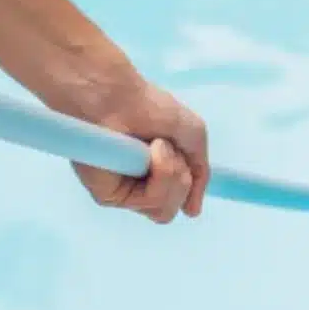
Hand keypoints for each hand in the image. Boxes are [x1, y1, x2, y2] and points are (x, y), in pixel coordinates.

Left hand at [72, 84, 209, 223]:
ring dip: (171, 172)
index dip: (184, 181)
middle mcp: (135, 190)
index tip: (181, 156)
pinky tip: (147, 152)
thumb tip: (193, 212)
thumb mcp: (192, 135)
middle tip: (165, 146)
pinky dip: (160, 173)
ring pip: (163, 211)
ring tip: (156, 145)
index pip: (174, 202)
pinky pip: (150, 202)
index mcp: (152, 178)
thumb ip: (200, 174)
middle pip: (169, 211)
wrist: (120, 97)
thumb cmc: (150, 107)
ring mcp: (122, 194)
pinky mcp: (108, 196)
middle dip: (180, 178)